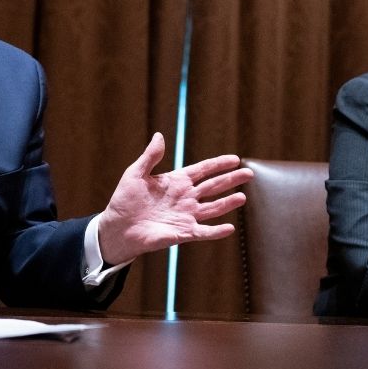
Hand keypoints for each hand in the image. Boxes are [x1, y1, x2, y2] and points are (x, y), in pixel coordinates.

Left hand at [96, 132, 252, 264]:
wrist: (118, 227)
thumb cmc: (125, 200)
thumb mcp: (135, 173)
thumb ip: (150, 157)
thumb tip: (159, 135)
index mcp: (176, 181)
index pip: (203, 170)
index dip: (219, 164)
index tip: (235, 159)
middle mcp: (185, 197)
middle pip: (214, 187)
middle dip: (231, 180)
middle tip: (249, 173)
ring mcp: (186, 215)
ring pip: (213, 208)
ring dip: (228, 203)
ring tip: (243, 197)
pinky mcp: (183, 233)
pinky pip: (203, 232)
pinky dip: (216, 231)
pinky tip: (229, 227)